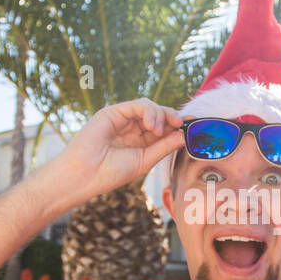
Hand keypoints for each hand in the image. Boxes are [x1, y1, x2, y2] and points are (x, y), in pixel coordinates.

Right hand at [56, 98, 184, 198]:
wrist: (85, 174)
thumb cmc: (111, 172)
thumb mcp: (145, 160)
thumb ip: (163, 147)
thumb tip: (183, 136)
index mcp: (140, 142)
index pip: (163, 128)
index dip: (178, 125)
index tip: (195, 126)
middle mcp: (132, 128)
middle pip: (158, 114)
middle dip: (172, 117)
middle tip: (182, 124)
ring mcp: (122, 119)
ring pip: (149, 107)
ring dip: (160, 115)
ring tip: (160, 129)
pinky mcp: (113, 112)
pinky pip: (136, 105)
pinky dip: (149, 112)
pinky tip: (152, 125)